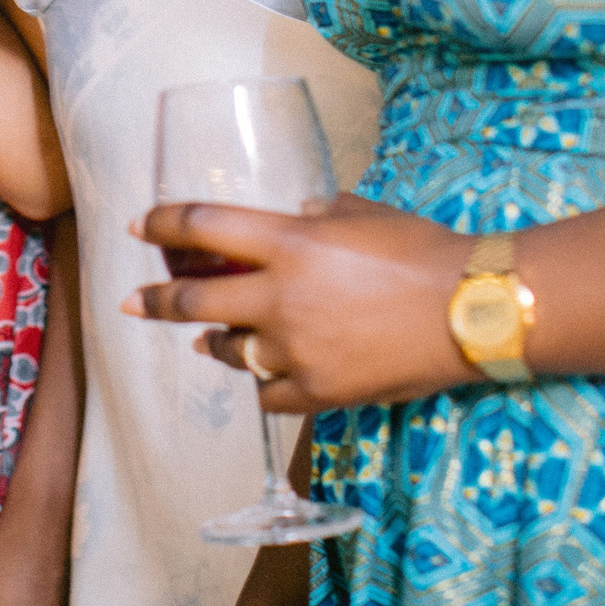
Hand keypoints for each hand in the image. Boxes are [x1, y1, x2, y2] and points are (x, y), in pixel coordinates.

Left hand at [125, 195, 480, 412]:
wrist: (472, 310)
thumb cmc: (422, 250)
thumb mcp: (362, 212)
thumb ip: (318, 214)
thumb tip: (298, 213)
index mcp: (289, 243)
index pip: (202, 227)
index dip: (163, 224)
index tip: (140, 225)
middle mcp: (281, 297)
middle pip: (192, 302)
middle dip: (154, 301)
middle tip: (132, 301)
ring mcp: (297, 350)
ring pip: (229, 352)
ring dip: (214, 342)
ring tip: (209, 340)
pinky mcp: (320, 391)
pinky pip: (269, 393)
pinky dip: (263, 381)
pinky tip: (266, 373)